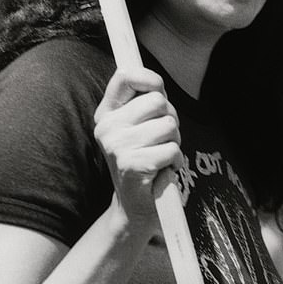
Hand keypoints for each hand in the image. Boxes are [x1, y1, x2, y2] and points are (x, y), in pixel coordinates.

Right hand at [94, 68, 181, 228]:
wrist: (135, 207)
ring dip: (174, 142)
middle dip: (170, 119)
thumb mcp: (139, 127)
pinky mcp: (132, 164)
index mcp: (107, 114)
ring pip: (169, 125)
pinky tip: (162, 171)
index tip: (159, 89)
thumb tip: (156, 82)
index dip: (150, 78)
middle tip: (160, 140)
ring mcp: (117, 146)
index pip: (126, 76)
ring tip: (161, 156)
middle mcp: (107, 127)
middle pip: (158, 101)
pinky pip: (172, 149)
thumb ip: (145, 102)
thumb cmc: (145, 161)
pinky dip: (175, 161)